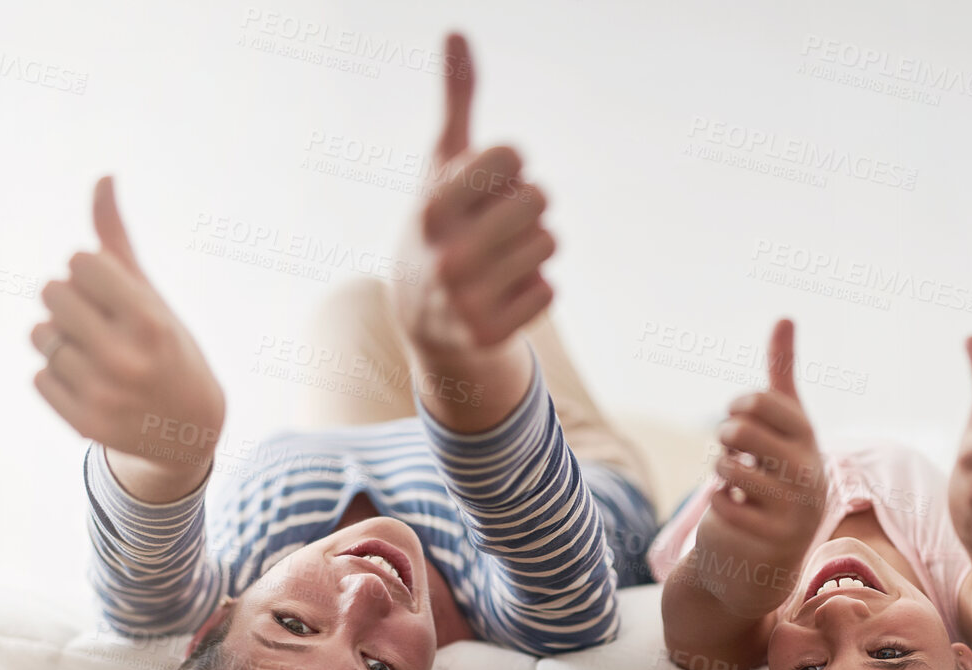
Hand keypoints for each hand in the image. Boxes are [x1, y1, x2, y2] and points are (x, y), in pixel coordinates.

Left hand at [31, 177, 224, 499]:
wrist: (190, 431)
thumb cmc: (169, 347)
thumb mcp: (151, 294)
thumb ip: (116, 240)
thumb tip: (102, 176)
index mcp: (148, 319)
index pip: (79, 261)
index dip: (93, 274)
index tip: (116, 295)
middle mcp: (124, 356)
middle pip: (50, 292)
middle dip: (72, 302)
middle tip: (104, 325)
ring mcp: (101, 392)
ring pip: (39, 334)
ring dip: (60, 339)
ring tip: (97, 355)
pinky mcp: (83, 421)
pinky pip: (38, 375)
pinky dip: (58, 376)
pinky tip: (92, 385)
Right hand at [394, 33, 553, 362]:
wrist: (422, 319)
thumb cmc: (443, 223)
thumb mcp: (443, 164)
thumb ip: (457, 100)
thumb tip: (456, 31)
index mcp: (431, 205)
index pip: (512, 156)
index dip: (508, 168)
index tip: (484, 187)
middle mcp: (445, 254)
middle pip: (540, 200)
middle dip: (525, 208)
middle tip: (492, 227)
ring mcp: (466, 300)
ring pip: (549, 245)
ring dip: (531, 250)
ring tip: (494, 261)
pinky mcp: (488, 335)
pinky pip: (549, 291)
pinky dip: (532, 292)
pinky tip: (498, 295)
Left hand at [696, 319, 827, 609]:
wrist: (765, 552)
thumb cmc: (770, 477)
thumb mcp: (777, 426)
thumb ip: (781, 374)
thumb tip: (786, 317)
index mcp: (808, 440)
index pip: (764, 402)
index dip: (738, 406)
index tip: (737, 417)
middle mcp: (809, 472)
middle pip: (742, 432)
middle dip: (725, 438)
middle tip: (733, 452)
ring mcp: (795, 508)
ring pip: (730, 468)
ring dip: (720, 472)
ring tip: (733, 481)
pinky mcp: (773, 538)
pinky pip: (725, 504)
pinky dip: (718, 502)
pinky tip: (731, 506)